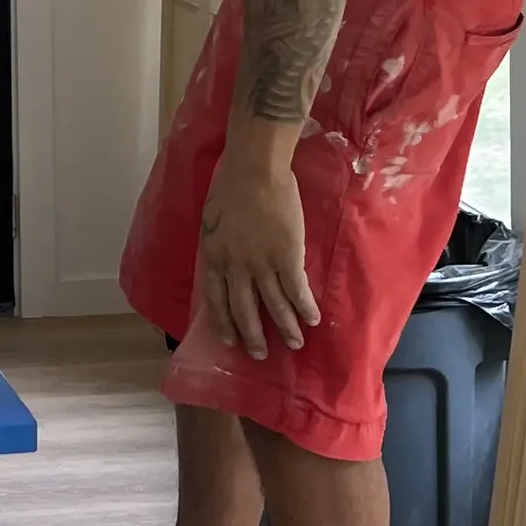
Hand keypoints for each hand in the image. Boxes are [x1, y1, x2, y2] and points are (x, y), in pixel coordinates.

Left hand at [197, 138, 319, 360]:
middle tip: (259, 354)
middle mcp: (236, 268)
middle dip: (253, 336)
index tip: (230, 341)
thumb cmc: (230, 187)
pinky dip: (304, 307)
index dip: (224, 323)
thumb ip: (220, 246)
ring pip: (274, 305)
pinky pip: (297, 290)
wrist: (254, 170)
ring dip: (285, 328)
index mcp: (215, 258)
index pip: (217, 300)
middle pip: (244, 310)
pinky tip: (312, 319)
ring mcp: (262, 265)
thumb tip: (227, 263)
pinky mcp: (288, 257)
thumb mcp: (213, 221)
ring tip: (293, 344)